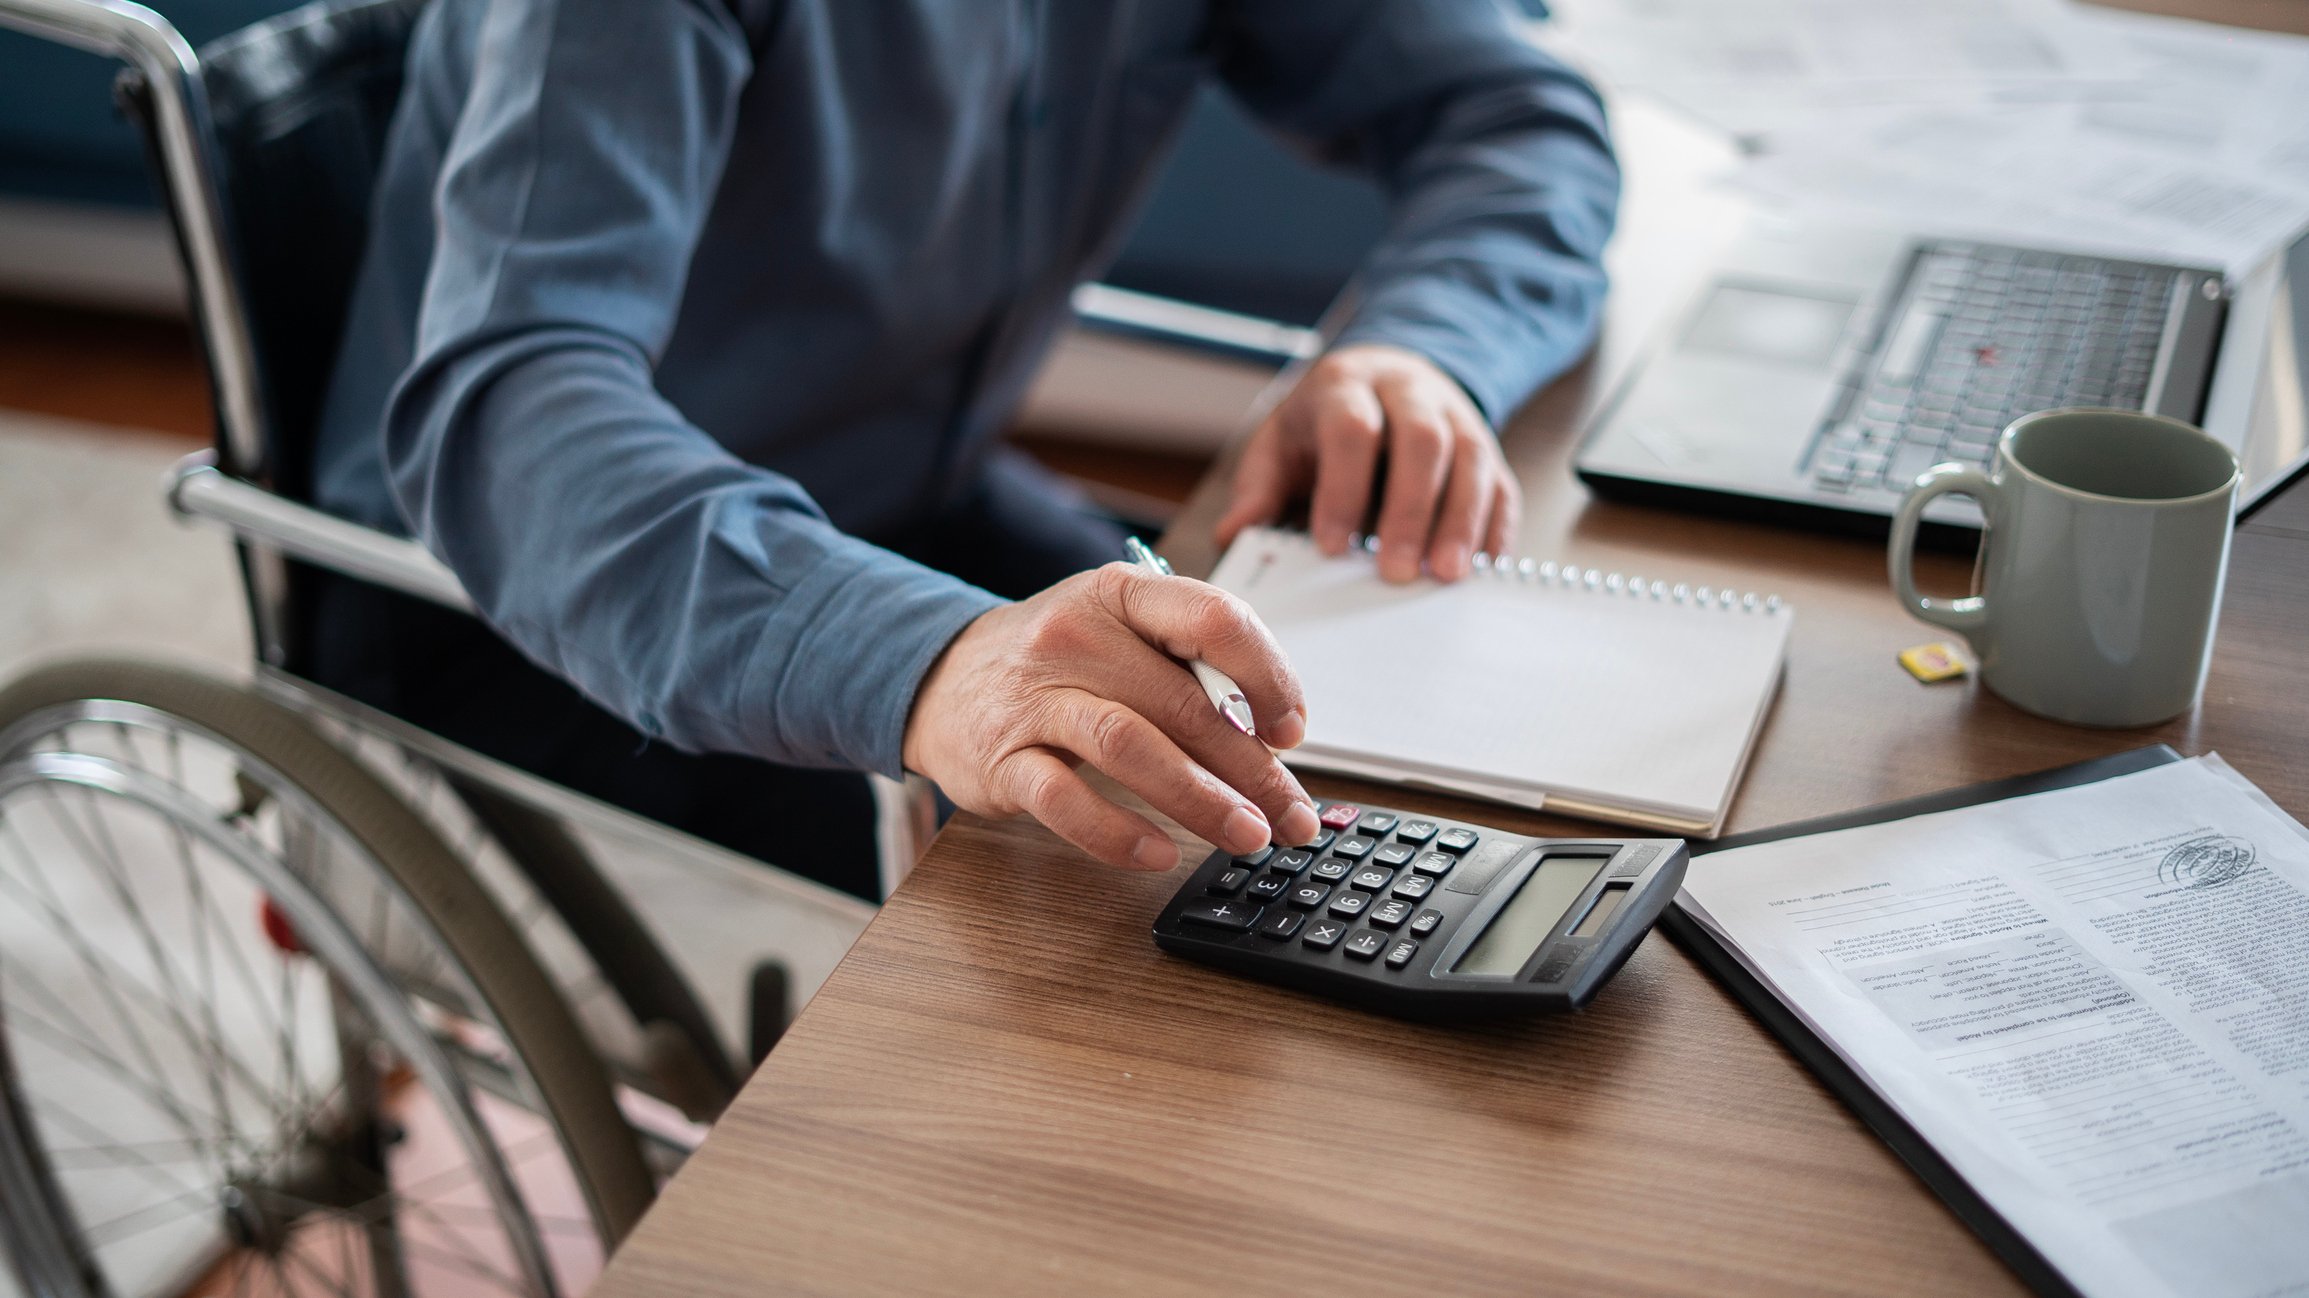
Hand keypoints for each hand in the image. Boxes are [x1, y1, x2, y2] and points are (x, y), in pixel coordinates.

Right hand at [902, 563, 1322, 870]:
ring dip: (1201, 799)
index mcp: (1123, 595)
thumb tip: (1273, 747)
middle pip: (1183, 702)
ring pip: (1131, 746)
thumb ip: (1189, 672)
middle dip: (1252, 769)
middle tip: (1291, 817)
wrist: (940, 679)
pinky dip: (1117, 833)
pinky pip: (1065, 799)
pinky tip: (1158, 854)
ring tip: (1247, 836)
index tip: (1291, 731)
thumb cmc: (1055, 664)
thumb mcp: (1121, 636)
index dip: (1268, 677)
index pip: (1214, 619)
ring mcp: (1035, 696)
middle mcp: (1078, 635)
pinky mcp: (1001, 757)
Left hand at [1217, 343, 1519, 582]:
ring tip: (1447, 575)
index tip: (1332, 547)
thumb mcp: (1280, 441)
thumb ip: (1259, 487)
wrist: (1383, 375)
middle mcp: (1408, 391)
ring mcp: (1455, 415)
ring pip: (1471, 458)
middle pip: (1422, 440)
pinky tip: (1485, 567)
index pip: (1352, 429)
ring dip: (1462, 521)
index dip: (1344, 488)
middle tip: (1397, 573)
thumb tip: (1233, 534)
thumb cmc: (1323, 421)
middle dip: (1411, 510)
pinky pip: (1502, 482)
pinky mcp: (1487, 446)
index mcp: (1347, 385)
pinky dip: (1496, 527)